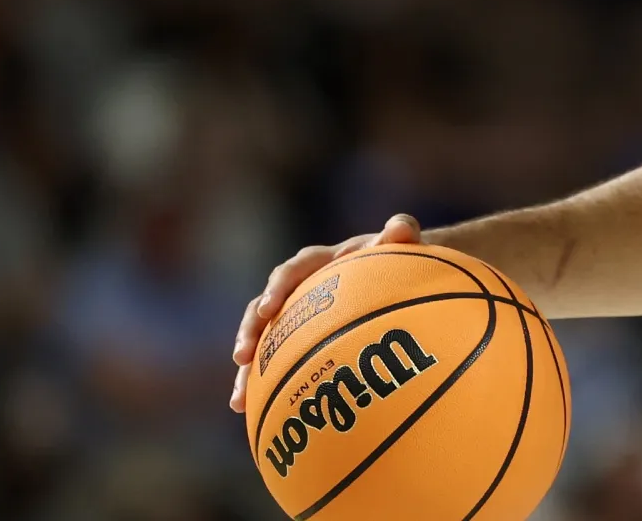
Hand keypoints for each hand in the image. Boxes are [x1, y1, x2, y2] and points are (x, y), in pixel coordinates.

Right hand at [229, 213, 421, 412]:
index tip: (268, 308)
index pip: (292, 271)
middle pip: (263, 309)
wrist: (400, 272)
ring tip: (238, 400)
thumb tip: (399, 228)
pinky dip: (265, 385)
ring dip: (248, 369)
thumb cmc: (400, 255)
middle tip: (241, 356)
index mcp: (319, 263)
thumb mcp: (403, 242)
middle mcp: (300, 289)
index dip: (276, 289)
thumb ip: (402, 233)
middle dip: (249, 332)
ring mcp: (297, 316)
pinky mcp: (301, 340)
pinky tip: (253, 413)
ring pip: (264, 341)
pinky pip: (278, 362)